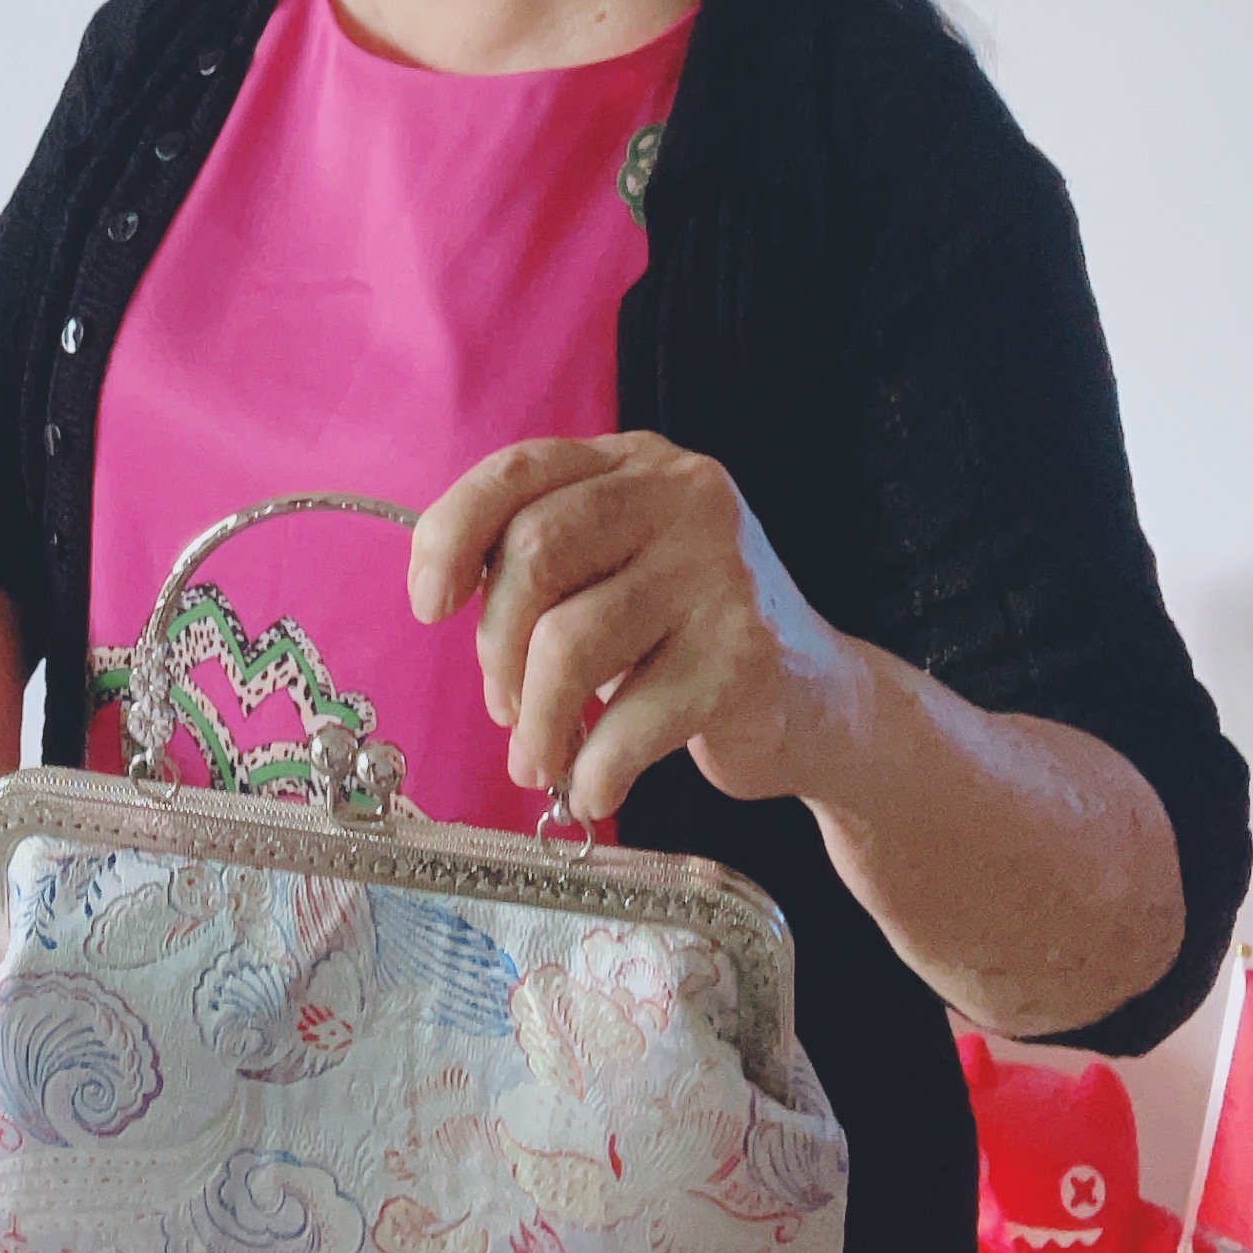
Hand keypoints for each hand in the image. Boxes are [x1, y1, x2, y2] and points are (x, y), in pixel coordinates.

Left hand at [408, 430, 863, 821]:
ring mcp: (720, 572)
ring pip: (568, 643)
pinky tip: (595, 789)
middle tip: (503, 708)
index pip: (519, 470)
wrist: (824, 706)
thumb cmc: (688, 638)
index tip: (428, 604)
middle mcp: (685, 497)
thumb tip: (443, 600)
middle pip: (535, 553)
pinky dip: (593, 771)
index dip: (451, 533)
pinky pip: (628, 722)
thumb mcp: (617, 570)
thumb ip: (542, 564)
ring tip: (541, 759)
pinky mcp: (744, 656)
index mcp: (638, 463)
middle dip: (495, 647)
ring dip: (537, 723)